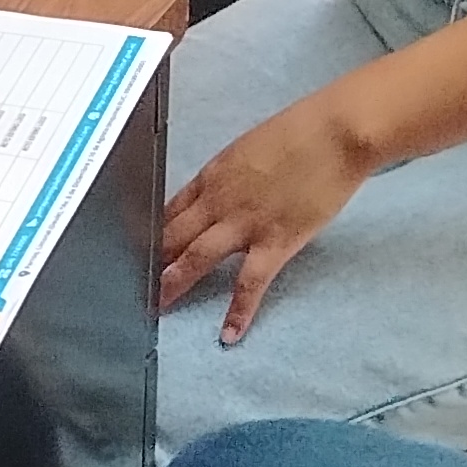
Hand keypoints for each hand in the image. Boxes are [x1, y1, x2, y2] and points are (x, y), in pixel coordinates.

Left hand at [157, 94, 380, 339]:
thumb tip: (221, 191)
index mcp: (212, 175)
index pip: (167, 209)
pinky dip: (238, 311)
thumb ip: (230, 175)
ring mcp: (245, 223)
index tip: (133, 250)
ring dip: (174, 283)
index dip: (148, 232)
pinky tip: (229, 335)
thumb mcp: (249, 148)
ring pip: (197, 258)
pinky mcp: (276, 242)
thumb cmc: (301, 131)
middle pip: (172, 235)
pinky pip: (251, 283)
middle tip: (129, 284)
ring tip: (157, 307)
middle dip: (150, 260)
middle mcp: (219, 201)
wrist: (337, 131)